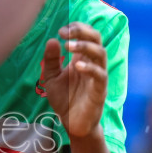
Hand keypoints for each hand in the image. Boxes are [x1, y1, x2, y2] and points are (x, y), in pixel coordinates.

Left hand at [39, 23, 108, 140]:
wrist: (72, 123)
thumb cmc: (65, 99)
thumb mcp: (51, 77)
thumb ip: (51, 60)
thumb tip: (52, 40)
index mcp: (82, 57)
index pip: (86, 35)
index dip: (76, 28)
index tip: (61, 31)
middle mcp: (92, 63)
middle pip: (96, 38)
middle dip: (82, 31)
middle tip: (65, 33)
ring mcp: (98, 76)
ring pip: (100, 53)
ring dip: (85, 46)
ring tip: (68, 46)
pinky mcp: (100, 90)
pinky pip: (100, 75)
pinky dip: (89, 68)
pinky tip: (76, 66)